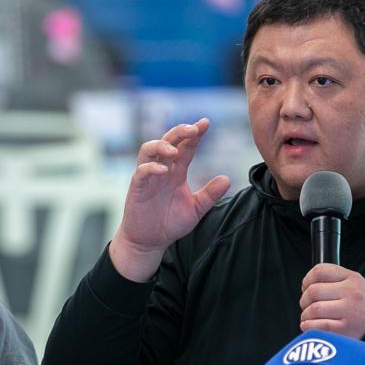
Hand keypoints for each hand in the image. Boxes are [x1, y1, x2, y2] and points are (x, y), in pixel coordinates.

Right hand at [110, 118, 229, 280]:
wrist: (149, 242)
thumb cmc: (170, 222)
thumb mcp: (196, 208)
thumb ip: (210, 194)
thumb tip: (227, 179)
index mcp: (177, 171)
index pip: (187, 146)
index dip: (195, 134)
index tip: (206, 122)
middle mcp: (163, 170)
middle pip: (168, 141)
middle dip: (180, 132)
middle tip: (194, 129)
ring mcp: (148, 177)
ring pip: (149, 150)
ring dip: (161, 146)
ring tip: (175, 150)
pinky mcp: (137, 188)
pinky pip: (141, 172)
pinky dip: (151, 168)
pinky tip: (163, 170)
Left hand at [299, 264, 364, 338]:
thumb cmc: (362, 303)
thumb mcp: (354, 282)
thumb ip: (333, 278)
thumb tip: (307, 284)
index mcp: (352, 278)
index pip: (320, 271)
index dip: (307, 279)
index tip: (306, 287)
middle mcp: (351, 293)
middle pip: (313, 291)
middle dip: (304, 299)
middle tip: (307, 304)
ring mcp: (348, 312)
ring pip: (314, 309)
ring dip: (305, 314)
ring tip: (309, 316)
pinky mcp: (344, 330)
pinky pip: (318, 326)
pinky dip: (308, 326)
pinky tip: (310, 325)